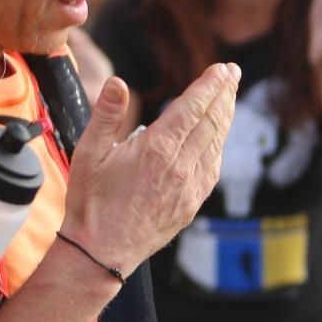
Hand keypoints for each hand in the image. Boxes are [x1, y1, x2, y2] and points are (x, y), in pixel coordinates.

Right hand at [60, 66, 237, 273]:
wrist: (101, 252)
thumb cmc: (91, 202)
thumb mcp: (88, 153)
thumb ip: (106, 114)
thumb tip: (118, 82)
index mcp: (157, 149)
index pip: (193, 107)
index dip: (210, 85)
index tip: (222, 69)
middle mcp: (181, 166)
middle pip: (212, 122)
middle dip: (224, 94)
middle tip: (233, 72)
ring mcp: (190, 188)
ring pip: (216, 144)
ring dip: (225, 117)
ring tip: (229, 98)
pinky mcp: (191, 205)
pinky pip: (213, 168)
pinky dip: (218, 146)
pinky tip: (217, 139)